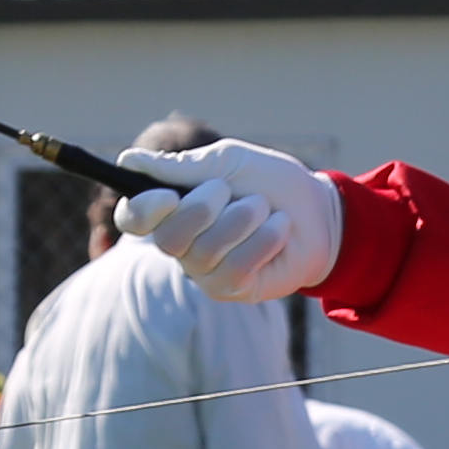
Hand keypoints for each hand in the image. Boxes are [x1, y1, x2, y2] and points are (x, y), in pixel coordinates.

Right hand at [120, 140, 341, 304]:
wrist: (318, 210)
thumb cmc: (270, 183)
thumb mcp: (229, 161)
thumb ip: (183, 166)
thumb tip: (130, 160)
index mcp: (173, 208)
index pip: (133, 218)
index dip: (143, 209)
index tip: (168, 194)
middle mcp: (181, 244)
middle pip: (167, 238)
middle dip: (203, 209)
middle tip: (230, 191)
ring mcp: (204, 271)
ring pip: (205, 252)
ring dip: (241, 220)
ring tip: (264, 208)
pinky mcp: (232, 289)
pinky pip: (235, 267)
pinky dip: (262, 240)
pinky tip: (279, 228)